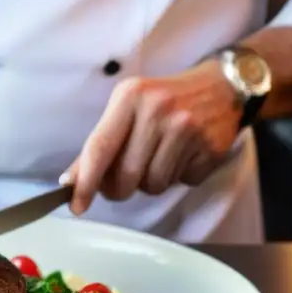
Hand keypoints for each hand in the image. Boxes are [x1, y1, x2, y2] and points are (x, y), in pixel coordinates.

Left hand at [63, 61, 241, 214]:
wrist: (221, 87)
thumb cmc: (163, 100)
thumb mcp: (127, 108)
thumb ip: (100, 143)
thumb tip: (71, 182)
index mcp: (130, 96)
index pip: (100, 147)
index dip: (86, 182)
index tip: (76, 206)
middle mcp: (157, 110)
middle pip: (125, 176)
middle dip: (118, 188)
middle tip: (122, 180)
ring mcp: (186, 129)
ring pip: (153, 185)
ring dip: (150, 182)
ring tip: (158, 158)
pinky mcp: (210, 148)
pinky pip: (180, 183)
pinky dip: (176, 177)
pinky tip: (182, 155)